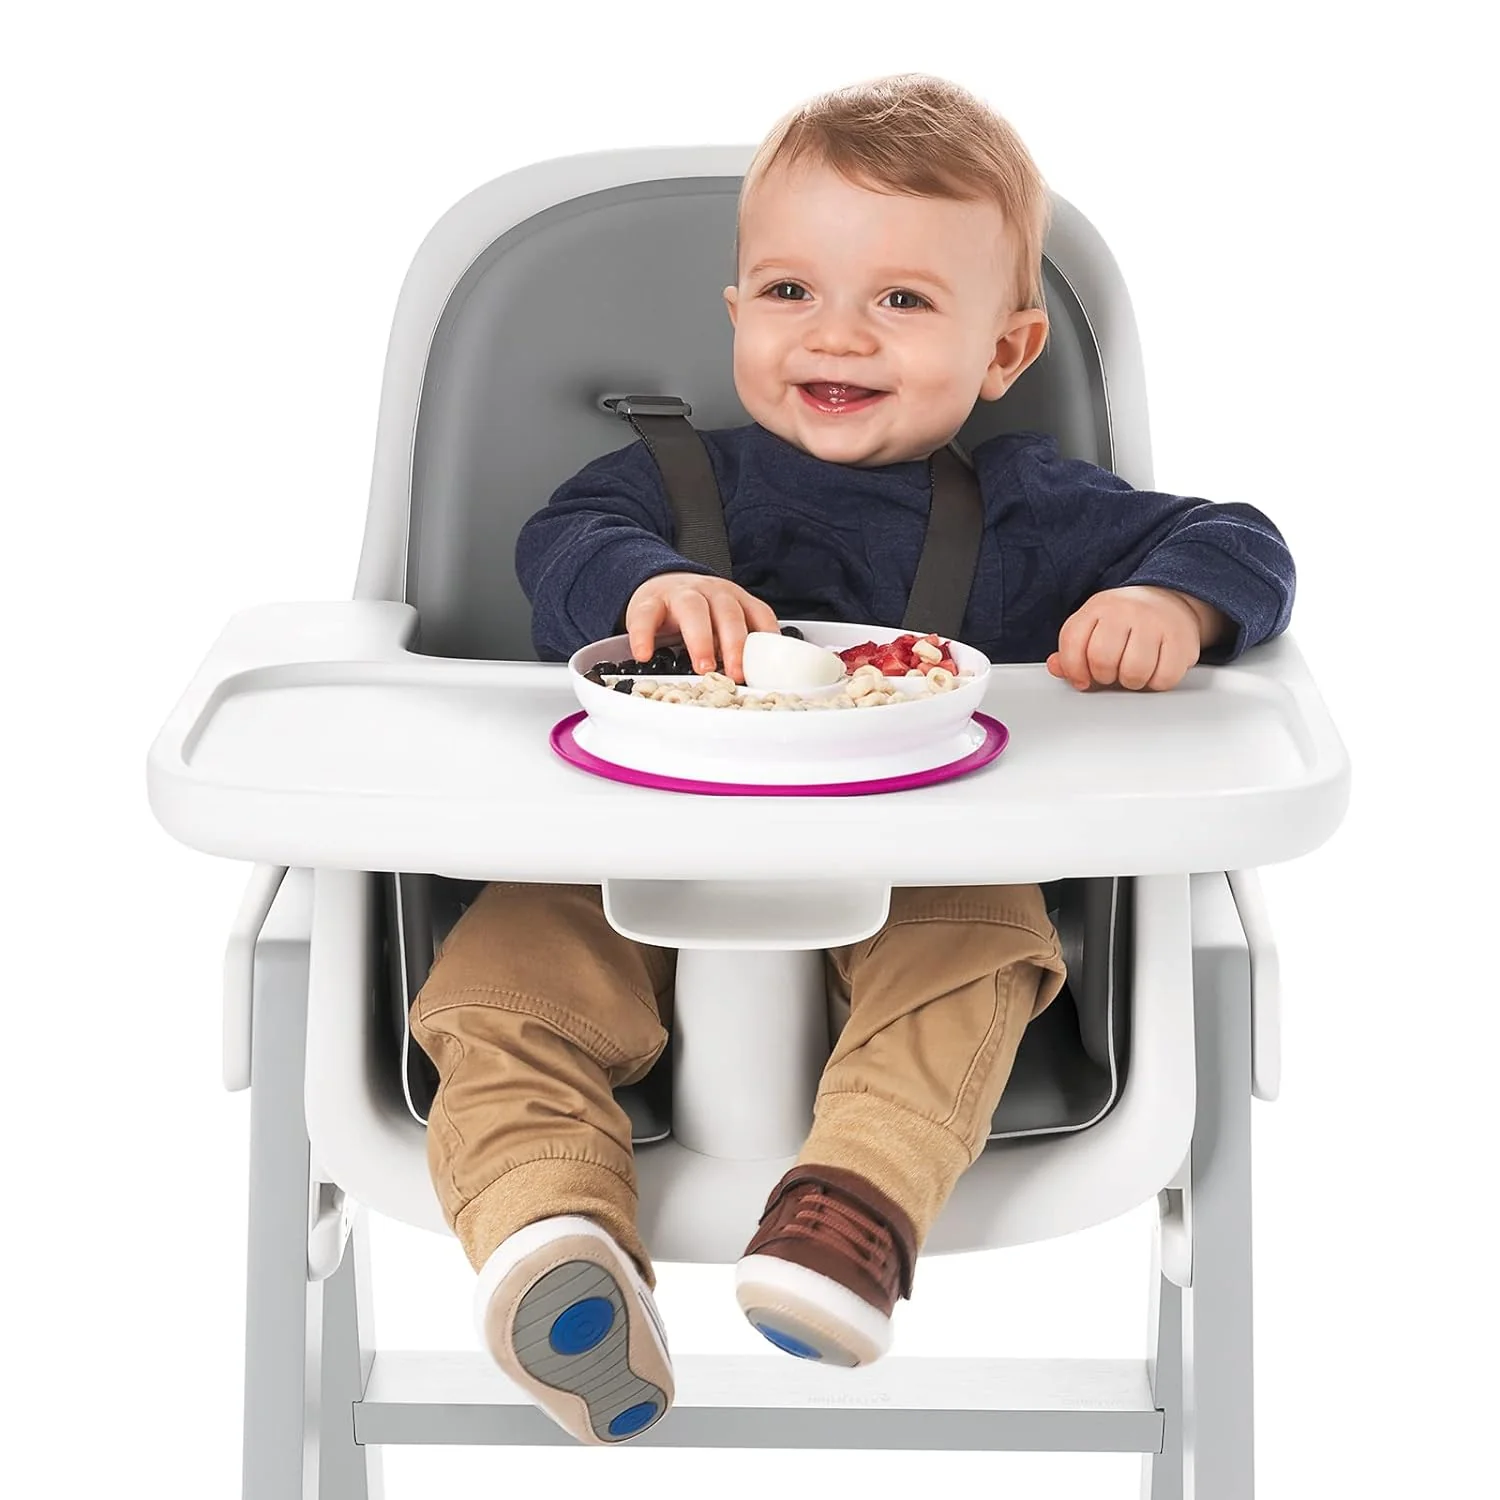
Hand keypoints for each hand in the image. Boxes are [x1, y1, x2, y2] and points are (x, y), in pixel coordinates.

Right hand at [625, 572, 779, 681]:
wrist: (659, 582)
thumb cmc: (697, 611)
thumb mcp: (723, 621)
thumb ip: (739, 642)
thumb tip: (755, 677)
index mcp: (735, 598)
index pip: (757, 614)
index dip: (764, 640)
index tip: (764, 666)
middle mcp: (711, 592)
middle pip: (728, 612)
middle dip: (735, 644)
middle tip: (735, 673)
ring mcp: (680, 594)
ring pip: (693, 610)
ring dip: (700, 640)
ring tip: (703, 667)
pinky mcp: (649, 602)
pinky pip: (647, 617)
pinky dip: (644, 636)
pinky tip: (645, 655)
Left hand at [1047, 585, 1225, 691]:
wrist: (1169, 600)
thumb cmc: (1125, 621)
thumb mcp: (1093, 626)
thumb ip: (1072, 650)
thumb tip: (1056, 667)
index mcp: (1099, 607)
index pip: (1073, 642)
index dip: (1073, 669)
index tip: (1082, 679)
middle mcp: (1127, 610)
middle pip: (1102, 659)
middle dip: (1104, 677)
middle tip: (1112, 673)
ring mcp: (1156, 622)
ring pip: (1134, 672)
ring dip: (1131, 682)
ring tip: (1133, 670)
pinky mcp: (1182, 639)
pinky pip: (1164, 678)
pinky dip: (1157, 683)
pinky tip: (1154, 669)